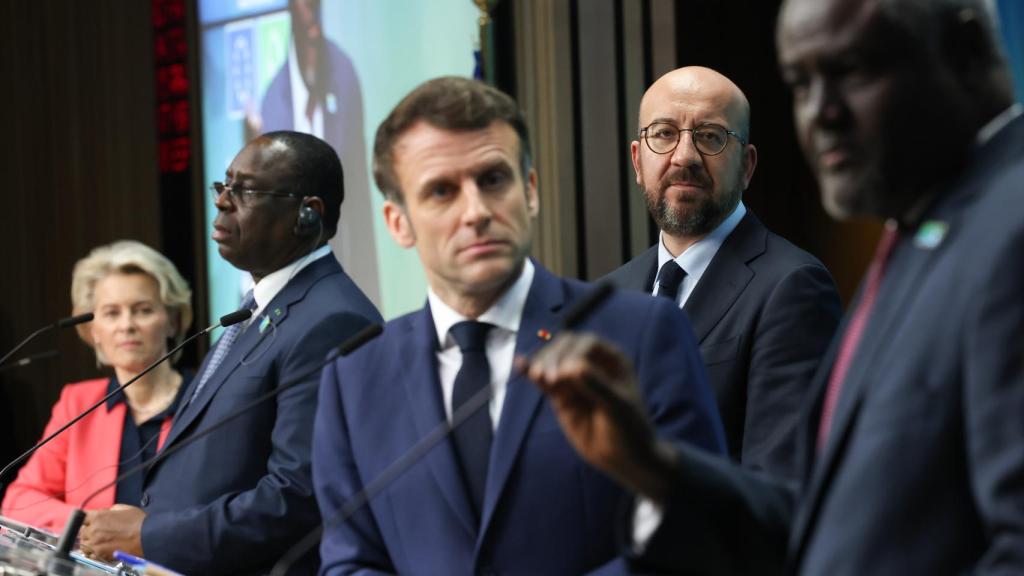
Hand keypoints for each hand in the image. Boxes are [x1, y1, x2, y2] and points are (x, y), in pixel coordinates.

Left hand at [80, 504, 144, 561]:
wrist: (147, 536)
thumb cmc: (138, 520)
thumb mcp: (124, 508)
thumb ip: (110, 510)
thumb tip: (106, 513)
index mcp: (98, 516)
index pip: (81, 518)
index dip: (86, 519)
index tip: (90, 521)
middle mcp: (93, 530)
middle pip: (81, 531)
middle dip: (87, 531)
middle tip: (96, 532)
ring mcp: (95, 544)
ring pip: (83, 545)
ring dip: (89, 542)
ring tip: (97, 542)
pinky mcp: (100, 554)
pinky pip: (89, 554)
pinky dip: (93, 552)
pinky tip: (101, 549)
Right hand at [520, 332, 678, 503]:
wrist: (625, 457)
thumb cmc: (630, 428)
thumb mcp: (618, 406)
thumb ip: (596, 386)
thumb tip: (571, 366)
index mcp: (612, 359)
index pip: (587, 343)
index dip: (573, 352)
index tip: (565, 372)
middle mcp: (592, 363)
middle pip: (565, 347)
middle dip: (554, 357)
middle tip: (548, 378)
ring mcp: (575, 380)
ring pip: (552, 362)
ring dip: (541, 365)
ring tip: (536, 376)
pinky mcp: (561, 396)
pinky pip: (544, 382)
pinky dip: (532, 373)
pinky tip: (520, 365)